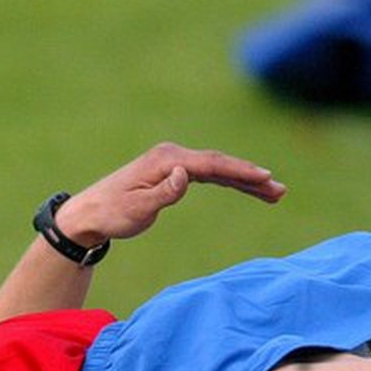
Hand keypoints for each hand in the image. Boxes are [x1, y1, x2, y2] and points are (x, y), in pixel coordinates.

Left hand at [54, 143, 286, 245]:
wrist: (90, 213)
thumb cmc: (112, 215)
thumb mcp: (137, 210)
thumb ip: (163, 193)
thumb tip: (185, 175)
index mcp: (167, 161)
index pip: (212, 165)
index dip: (240, 172)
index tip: (265, 179)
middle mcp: (173, 156)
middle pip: (220, 164)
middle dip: (251, 176)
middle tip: (280, 190)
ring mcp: (173, 163)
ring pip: (217, 169)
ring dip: (245, 180)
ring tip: (273, 192)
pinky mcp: (172, 172)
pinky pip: (208, 175)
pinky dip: (229, 181)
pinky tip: (246, 188)